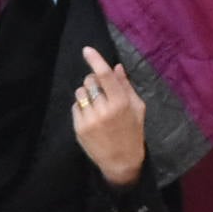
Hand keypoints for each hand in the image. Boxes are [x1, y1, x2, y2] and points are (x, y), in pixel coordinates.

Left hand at [71, 46, 146, 186]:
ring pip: (80, 92)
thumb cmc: (133, 133)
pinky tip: (92, 117)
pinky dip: (82, 107)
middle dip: (94, 81)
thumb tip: (116, 67)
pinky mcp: (79, 128)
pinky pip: (75, 106)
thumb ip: (126, 86)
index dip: (96, 60)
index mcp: (121, 103)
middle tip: (101, 90)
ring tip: (97, 105)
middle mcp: (103, 110)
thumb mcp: (137, 108)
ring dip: (87, 94)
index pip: (105, 76)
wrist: (121, 162)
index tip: (87, 50)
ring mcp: (89, 119)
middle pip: (90, 81)